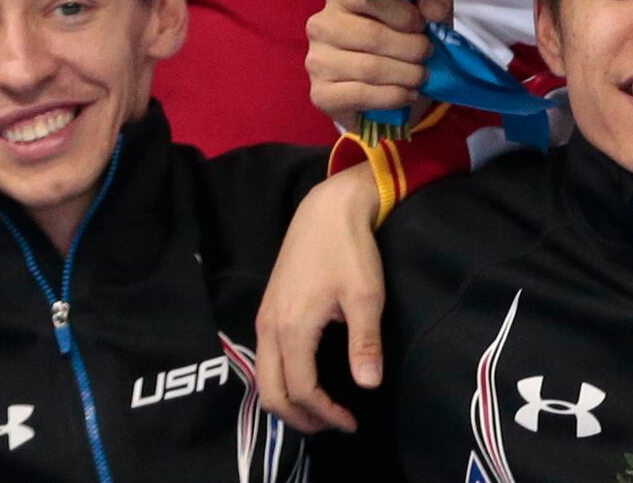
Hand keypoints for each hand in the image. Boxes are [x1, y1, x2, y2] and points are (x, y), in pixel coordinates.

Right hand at [255, 171, 387, 433]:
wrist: (327, 209)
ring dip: (289, 400)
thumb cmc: (350, 250)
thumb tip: (368, 385)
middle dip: (300, 418)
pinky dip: (283, 380)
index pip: (302, 390)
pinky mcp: (268, 309)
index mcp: (292, 328)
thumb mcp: (366, 296)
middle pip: (272, 394)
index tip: (351, 422)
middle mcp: (270, 328)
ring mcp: (265, 318)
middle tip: (333, 424)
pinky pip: (265, 360)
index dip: (325, 414)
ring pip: (264, 378)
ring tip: (322, 408)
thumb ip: (364, 343)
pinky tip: (309, 377)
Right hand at [307, 0, 444, 125]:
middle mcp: (321, 24)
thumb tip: (433, 10)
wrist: (388, 81)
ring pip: (369, 68)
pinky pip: (361, 95)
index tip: (422, 26)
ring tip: (420, 75)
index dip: (404, 13)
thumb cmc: (404, 34)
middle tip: (427, 54)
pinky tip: (406, 94)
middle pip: (372, 36)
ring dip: (406, 74)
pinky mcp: (320, 94)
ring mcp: (317, 60)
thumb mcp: (426, 5)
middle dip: (411, 48)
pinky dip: (392, 96)